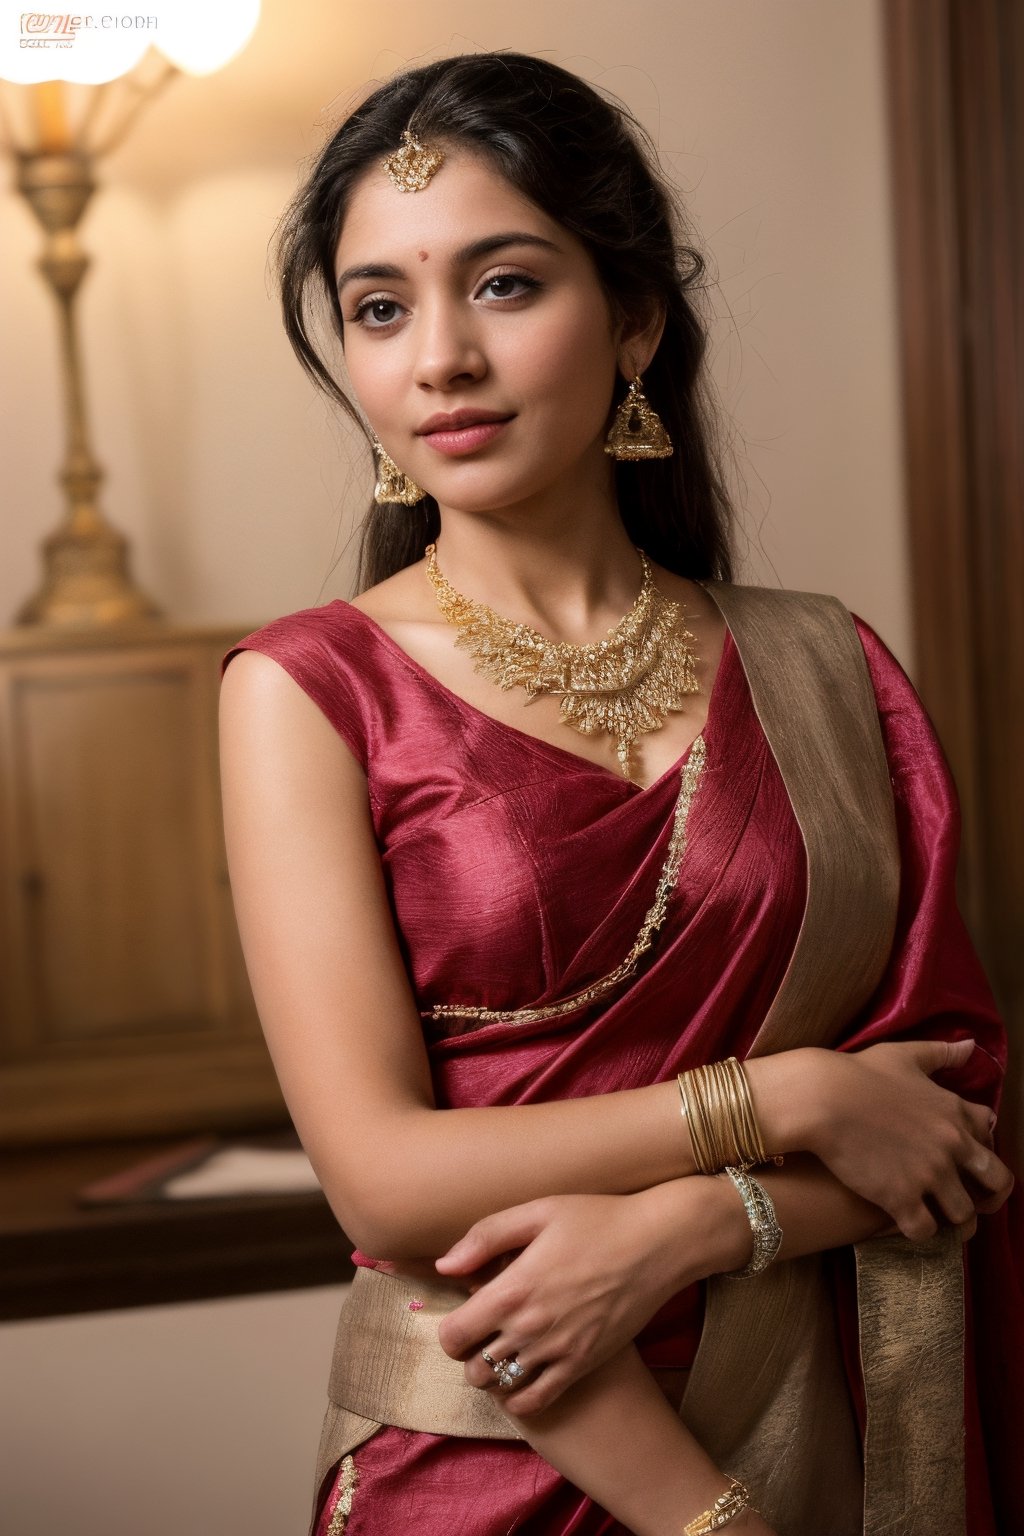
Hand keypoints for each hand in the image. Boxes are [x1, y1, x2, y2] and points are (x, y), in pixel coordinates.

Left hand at [434, 1181, 738, 1414]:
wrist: (656, 1245)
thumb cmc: (596, 1220)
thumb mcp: (537, 1212)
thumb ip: (485, 1237)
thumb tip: (445, 1266)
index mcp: (513, 1289)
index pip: (453, 1336)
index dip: (450, 1328)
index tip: (465, 1312)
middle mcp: (530, 1328)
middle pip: (472, 1368)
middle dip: (469, 1351)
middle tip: (485, 1329)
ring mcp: (558, 1352)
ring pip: (500, 1387)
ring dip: (493, 1372)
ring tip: (505, 1348)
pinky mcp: (583, 1365)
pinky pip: (537, 1401)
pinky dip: (521, 1395)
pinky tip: (526, 1371)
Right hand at [802, 1039, 1012, 1240]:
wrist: (820, 1098)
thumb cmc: (858, 1072)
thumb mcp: (904, 1054)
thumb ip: (941, 1053)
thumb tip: (971, 1046)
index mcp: (954, 1111)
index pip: (991, 1136)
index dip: (982, 1148)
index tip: (967, 1157)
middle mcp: (951, 1146)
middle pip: (996, 1184)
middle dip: (988, 1197)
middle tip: (968, 1201)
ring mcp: (929, 1175)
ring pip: (963, 1215)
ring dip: (952, 1219)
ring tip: (936, 1216)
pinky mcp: (902, 1198)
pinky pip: (926, 1231)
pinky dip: (919, 1231)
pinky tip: (905, 1222)